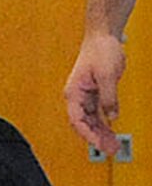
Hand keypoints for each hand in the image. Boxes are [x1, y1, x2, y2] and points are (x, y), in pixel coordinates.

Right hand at [66, 31, 126, 155]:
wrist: (103, 36)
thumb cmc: (100, 50)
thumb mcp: (108, 76)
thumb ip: (109, 98)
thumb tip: (112, 116)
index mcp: (74, 92)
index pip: (77, 120)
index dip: (88, 134)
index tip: (99, 144)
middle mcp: (77, 96)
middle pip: (83, 123)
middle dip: (96, 137)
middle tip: (110, 149)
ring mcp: (85, 95)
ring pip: (90, 120)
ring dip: (100, 132)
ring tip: (112, 144)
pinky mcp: (94, 92)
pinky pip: (96, 113)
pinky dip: (103, 122)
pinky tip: (111, 129)